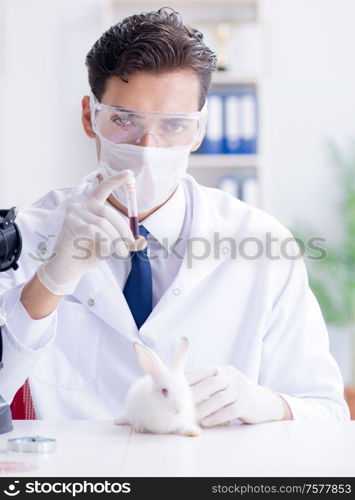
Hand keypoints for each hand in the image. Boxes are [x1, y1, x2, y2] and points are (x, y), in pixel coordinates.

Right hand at [36, 170, 145, 294]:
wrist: (69, 269)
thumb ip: (126, 242)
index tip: (129, 173)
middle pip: (108, 212)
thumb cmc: (88, 253)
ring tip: (121, 253)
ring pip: (103, 223)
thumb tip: (143, 242)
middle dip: (123, 230)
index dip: (116, 180)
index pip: (103, 188)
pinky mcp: (70, 225)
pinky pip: (94, 231)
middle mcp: (81, 206)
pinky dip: (106, 241)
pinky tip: (107, 251)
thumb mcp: (112, 246)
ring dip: (116, 240)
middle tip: (130, 245)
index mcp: (91, 206)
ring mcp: (74, 214)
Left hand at [185, 365, 285, 426]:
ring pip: (219, 398)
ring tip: (190, 417)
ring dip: (203, 409)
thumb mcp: (223, 384)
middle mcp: (232, 377)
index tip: (172, 389)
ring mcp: (241, 390)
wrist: (265, 402)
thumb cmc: (236, 395)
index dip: (188, 380)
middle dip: (194, 394)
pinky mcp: (248, 404)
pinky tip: (205, 423)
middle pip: (211, 384)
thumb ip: (206, 386)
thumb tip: (180, 391)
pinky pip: (229, 411)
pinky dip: (215, 418)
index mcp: (223, 371)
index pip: (203, 373)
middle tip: (179, 405)